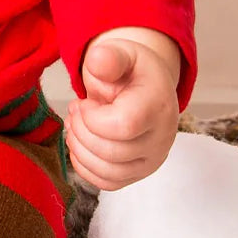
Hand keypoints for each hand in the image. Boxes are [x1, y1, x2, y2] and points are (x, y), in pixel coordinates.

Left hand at [65, 27, 180, 190]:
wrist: (146, 87)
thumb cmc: (132, 71)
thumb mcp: (122, 53)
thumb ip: (109, 56)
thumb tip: (98, 59)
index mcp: (158, 105)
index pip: (123, 126)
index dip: (92, 118)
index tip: (84, 103)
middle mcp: (161, 138)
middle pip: (112, 153)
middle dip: (81, 131)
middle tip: (75, 110)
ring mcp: (151, 159)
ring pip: (108, 173)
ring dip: (79, 149)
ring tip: (75, 124)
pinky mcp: (138, 173)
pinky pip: (107, 184)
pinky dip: (85, 167)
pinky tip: (80, 142)